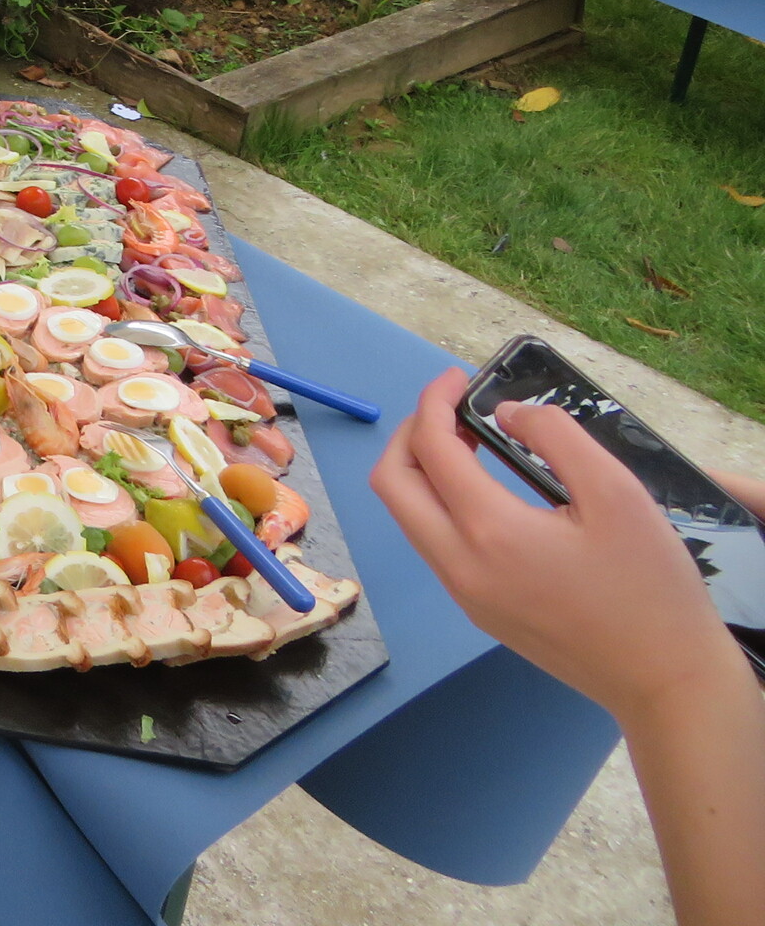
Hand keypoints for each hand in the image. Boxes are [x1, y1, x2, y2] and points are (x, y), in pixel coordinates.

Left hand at [371, 369, 750, 723]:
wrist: (666, 681)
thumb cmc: (649, 587)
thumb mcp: (617, 494)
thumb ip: (555, 438)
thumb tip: (507, 415)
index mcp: (489, 532)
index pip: (429, 448)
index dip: (434, 402)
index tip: (457, 378)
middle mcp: (459, 565)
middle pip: (393, 484)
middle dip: (411, 434)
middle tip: (453, 409)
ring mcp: (463, 594)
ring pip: (408, 517)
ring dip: (422, 470)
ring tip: (470, 440)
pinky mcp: (478, 611)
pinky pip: (434, 545)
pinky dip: (440, 504)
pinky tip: (484, 489)